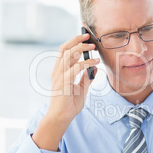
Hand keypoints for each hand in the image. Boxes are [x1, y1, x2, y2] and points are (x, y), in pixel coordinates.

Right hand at [32, 33, 98, 150]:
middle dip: (76, 40)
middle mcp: (57, 71)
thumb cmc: (69, 103)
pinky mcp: (63, 82)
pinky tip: (95, 62)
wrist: (62, 117)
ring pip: (68, 55)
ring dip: (81, 48)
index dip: (73, 41)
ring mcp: (59, 76)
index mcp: (60, 70)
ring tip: (93, 47)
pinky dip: (86, 63)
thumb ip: (87, 77)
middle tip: (89, 36)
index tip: (85, 35)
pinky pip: (75, 68)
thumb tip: (95, 68)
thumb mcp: (82, 88)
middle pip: (64, 48)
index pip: (64, 50)